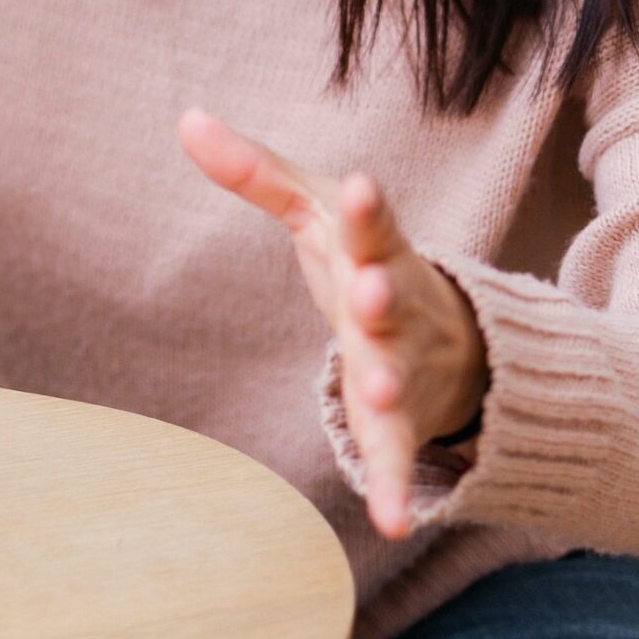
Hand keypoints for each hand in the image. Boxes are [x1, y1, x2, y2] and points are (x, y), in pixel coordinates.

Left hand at [178, 108, 485, 539]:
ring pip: (397, 374)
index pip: (373, 223)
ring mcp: (404, 364)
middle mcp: (398, 305)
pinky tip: (393, 521)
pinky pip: (396, 454)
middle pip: (391, 299)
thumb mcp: (314, 210)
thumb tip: (186, 117)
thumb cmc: (365, 258)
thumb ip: (255, 170)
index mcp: (377, 249)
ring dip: (388, 382)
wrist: (453, 336)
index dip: (366, 208)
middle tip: (369, 294)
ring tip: (377, 389)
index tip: (361, 185)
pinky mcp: (401, 422)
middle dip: (381, 297)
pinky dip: (393, 485)